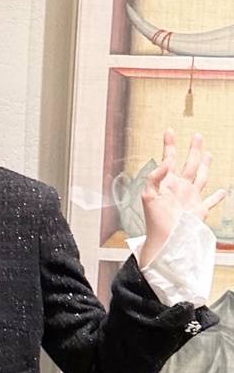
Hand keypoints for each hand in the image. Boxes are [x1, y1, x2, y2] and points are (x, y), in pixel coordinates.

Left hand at [140, 129, 225, 265]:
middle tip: (198, 135)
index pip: (168, 159)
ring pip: (201, 177)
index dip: (169, 145)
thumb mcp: (149, 195)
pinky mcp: (200, 210)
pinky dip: (217, 197)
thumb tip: (167, 161)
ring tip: (207, 154)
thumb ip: (155, 176)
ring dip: (205, 166)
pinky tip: (223, 192)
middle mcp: (180, 188)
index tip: (169, 131)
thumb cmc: (154, 221)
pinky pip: (211, 202)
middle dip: (194, 150)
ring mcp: (191, 198)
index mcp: (167, 183)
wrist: (165, 241)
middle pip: (189, 164)